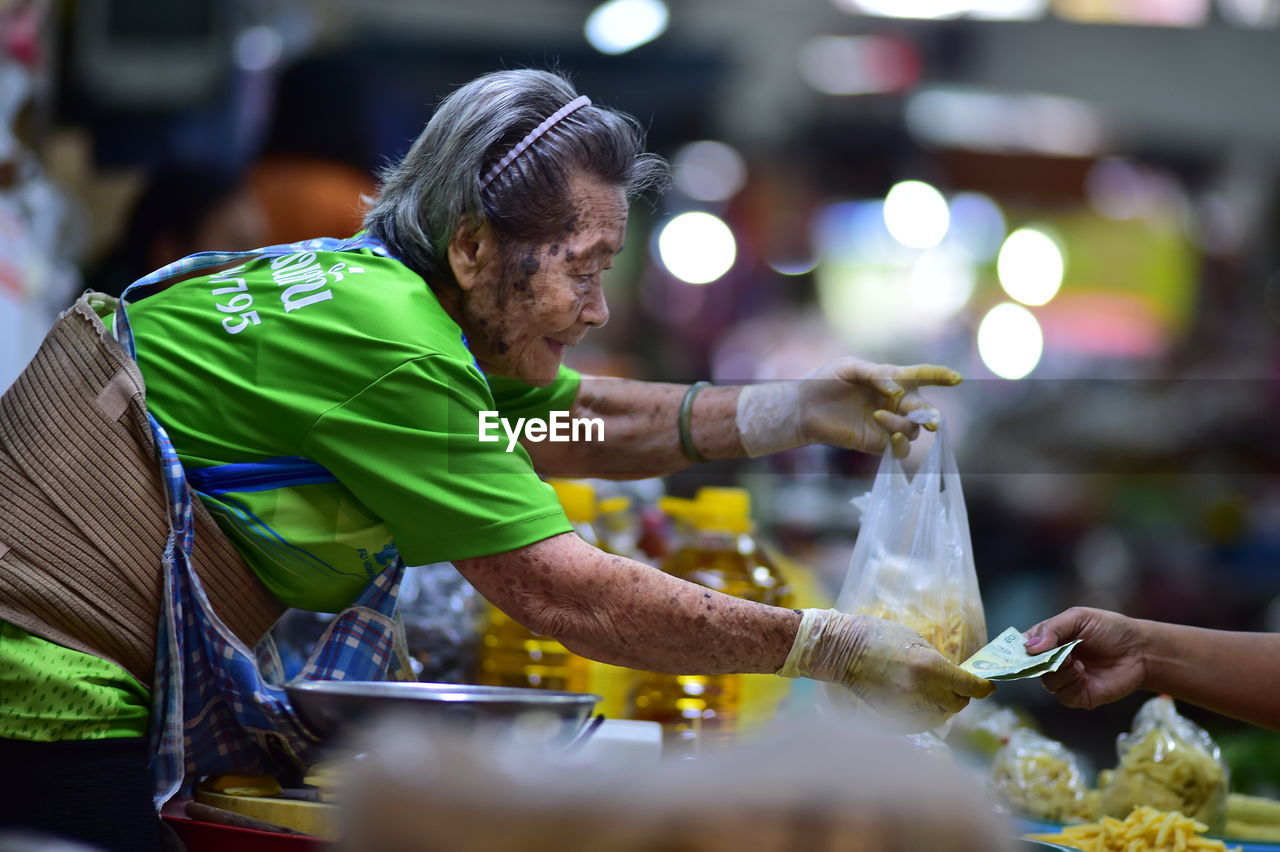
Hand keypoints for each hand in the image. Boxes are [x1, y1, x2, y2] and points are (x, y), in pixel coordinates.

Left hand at [736, 356, 960, 458]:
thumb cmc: (824, 381)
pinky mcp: (877, 443)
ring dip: (902, 422)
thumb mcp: (849, 367)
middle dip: (929, 413)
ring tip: (878, 416)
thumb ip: (876, 373)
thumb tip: (897, 390)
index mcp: (892, 380)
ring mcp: (888, 424)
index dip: (940, 377)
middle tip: (930, 420)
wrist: (803, 407)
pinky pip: (900, 448)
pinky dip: (900, 442)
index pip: (922, 376)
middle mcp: (895, 402)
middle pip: (923, 408)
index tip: (956, 379)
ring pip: (912, 428)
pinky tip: (889, 433)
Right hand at [778, 609, 994, 732]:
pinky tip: (920, 701)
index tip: (987, 684)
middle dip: (961, 694)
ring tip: (936, 692)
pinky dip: (927, 714)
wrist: (841, 650)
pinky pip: (922, 722)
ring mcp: (906, 707)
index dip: (983, 687)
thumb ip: (939, 661)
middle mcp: (922, 691)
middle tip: (957, 684)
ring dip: (944, 705)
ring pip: (941, 715)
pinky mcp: (893, 717)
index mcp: (929, 667)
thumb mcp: (915, 639)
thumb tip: (957, 676)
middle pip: (958, 704)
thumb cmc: (877, 635)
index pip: (970, 687)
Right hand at [1025, 607, 1147, 709]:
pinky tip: (1083, 675)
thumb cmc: (1110, 629)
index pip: (1022, 646)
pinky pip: (1063, 695)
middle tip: (1056, 654)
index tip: (1018, 651)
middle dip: (1040, 661)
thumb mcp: (1079, 618)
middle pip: (1030, 667)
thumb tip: (1030, 648)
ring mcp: (1065, 679)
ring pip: (1046, 682)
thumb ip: (1053, 629)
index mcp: (1049, 640)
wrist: (1140, 650)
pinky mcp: (1079, 696)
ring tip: (1077, 663)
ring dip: (1059, 672)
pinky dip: (1071, 684)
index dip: (1016, 650)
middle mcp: (1053, 661)